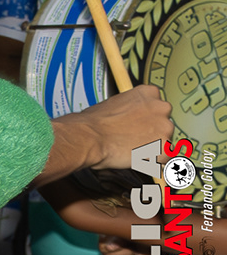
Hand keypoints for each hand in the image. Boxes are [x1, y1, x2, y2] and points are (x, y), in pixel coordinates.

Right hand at [52, 84, 172, 172]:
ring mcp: (165, 128)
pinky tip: (136, 158)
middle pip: (164, 123)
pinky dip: (153, 161)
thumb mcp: (113, 105)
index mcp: (148, 93)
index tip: (139, 125)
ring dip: (152, 146)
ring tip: (131, 149)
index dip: (147, 119)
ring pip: (165, 140)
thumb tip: (129, 119)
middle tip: (133, 139)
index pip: (157, 107)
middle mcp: (161, 107)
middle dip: (152, 132)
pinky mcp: (164, 148)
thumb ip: (129, 110)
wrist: (89, 138)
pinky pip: (165, 158)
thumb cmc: (93, 123)